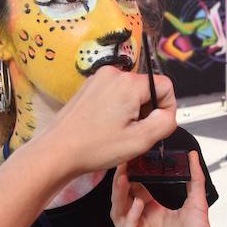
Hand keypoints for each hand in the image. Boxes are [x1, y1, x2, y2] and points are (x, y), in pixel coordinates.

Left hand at [34, 65, 176, 174]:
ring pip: (131, 92)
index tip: (154, 128)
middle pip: (147, 89)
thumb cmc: (94, 148)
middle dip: (146, 111)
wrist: (57, 152)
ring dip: (131, 112)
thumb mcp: (140, 140)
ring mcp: (99, 79)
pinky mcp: (89, 87)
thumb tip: (168, 114)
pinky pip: (115, 94)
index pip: (165, 86)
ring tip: (117, 132)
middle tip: (133, 134)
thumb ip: (165, 123)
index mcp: (128, 83)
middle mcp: (114, 74)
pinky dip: (117, 110)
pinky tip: (106, 127)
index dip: (166, 109)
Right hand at [111, 151, 216, 226]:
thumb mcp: (197, 203)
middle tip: (121, 166)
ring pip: (119, 216)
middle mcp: (142, 224)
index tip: (131, 159)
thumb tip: (192, 155)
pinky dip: (132, 217)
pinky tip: (138, 203)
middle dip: (120, 184)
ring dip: (119, 197)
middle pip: (122, 201)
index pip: (135, 191)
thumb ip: (194, 179)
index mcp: (153, 213)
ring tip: (122, 180)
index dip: (132, 176)